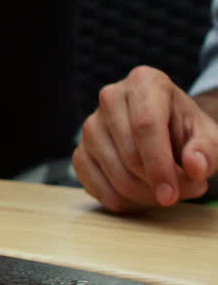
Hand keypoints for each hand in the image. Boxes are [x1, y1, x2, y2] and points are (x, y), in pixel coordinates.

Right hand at [72, 66, 217, 210]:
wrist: (165, 131)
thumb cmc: (185, 131)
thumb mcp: (209, 137)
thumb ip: (207, 151)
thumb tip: (195, 166)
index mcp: (144, 83)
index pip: (145, 126)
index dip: (159, 166)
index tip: (171, 195)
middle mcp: (110, 98)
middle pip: (130, 155)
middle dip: (157, 185)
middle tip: (185, 191)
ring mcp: (90, 126)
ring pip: (114, 175)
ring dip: (144, 196)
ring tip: (167, 190)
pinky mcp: (80, 151)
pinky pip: (97, 187)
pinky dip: (123, 201)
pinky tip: (142, 195)